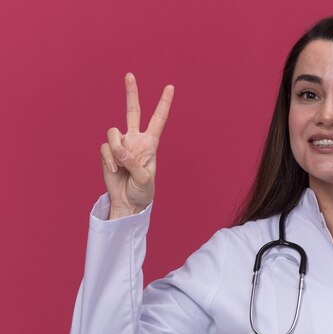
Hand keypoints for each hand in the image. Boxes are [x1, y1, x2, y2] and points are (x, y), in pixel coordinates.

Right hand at [100, 73, 173, 218]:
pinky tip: (114, 170)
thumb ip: (133, 162)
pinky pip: (106, 147)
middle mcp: (135, 140)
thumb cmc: (142, 191)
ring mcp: (120, 144)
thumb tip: (119, 148)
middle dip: (131, 93)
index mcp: (150, 144)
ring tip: (121, 165)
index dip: (164, 104)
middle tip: (129, 75)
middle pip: (133, 111)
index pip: (158, 120)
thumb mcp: (145, 179)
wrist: (128, 202)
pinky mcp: (108, 151)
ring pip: (114, 132)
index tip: (170, 87)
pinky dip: (109, 159)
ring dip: (117, 149)